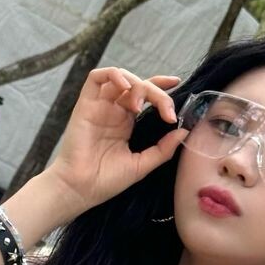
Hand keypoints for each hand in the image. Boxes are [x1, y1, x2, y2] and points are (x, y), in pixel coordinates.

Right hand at [46, 66, 185, 211]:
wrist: (81, 189)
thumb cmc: (107, 180)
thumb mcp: (142, 165)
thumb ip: (163, 149)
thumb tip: (184, 131)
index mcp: (126, 123)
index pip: (145, 94)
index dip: (160, 85)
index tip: (178, 83)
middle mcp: (114, 111)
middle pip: (138, 85)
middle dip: (157, 93)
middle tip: (166, 112)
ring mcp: (100, 106)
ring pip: (120, 77)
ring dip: (136, 84)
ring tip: (141, 105)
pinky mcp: (85, 104)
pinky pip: (96, 77)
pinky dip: (113, 75)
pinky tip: (125, 87)